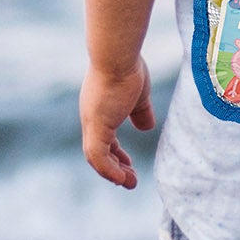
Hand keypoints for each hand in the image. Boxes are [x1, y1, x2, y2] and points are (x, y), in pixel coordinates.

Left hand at [82, 59, 155, 189]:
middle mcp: (91, 119)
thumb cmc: (129, 69)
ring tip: (129, 183)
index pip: (104, 140)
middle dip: (114, 168)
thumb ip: (141, 112)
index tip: (129, 166)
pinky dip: (108, 169)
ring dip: (112, 173)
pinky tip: (121, 177)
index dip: (116, 155)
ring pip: (95, 157)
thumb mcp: (139, 96)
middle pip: (98, 152)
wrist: (118, 56)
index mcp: (100, 111)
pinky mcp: (96, 125)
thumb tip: (147, 127)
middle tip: (130, 181)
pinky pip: (97, 156)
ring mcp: (92, 122)